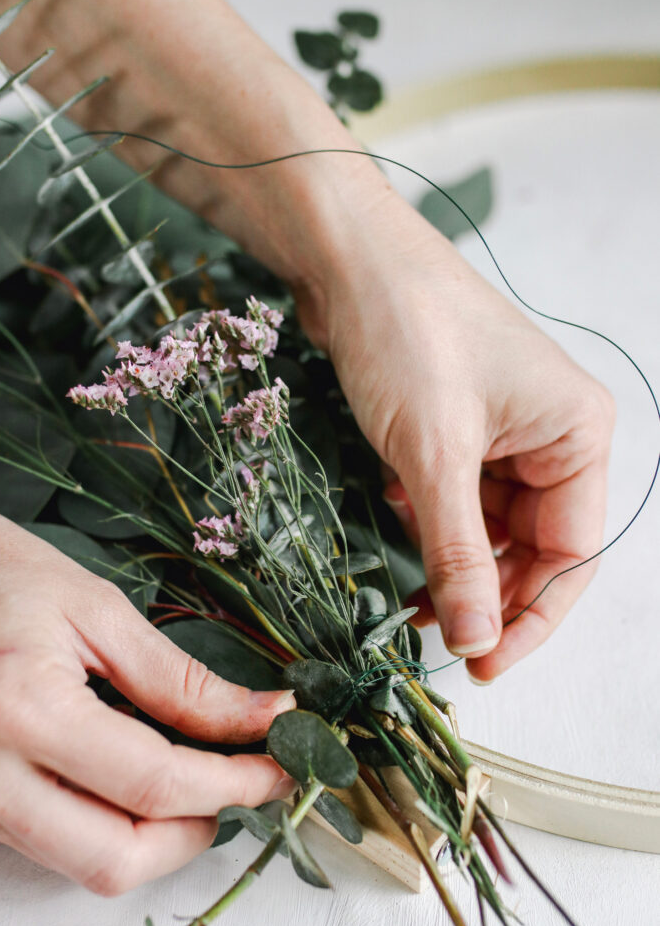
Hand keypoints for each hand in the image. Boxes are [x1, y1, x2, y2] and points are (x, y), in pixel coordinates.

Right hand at [0, 509, 295, 893]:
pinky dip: (113, 826)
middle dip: (198, 833)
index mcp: (23, 709)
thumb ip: (181, 679)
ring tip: (200, 782)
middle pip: (117, 858)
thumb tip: (262, 718)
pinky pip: (56, 846)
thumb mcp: (98, 610)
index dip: (233, 785)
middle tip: (243, 785)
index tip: (280, 770)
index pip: (154, 784)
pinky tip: (138, 780)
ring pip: (86, 866)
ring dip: (160, 838)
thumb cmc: (0, 578)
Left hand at [300, 197, 614, 680]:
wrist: (348, 260)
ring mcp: (504, 433)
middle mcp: (552, 437)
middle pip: (532, 549)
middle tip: (435, 638)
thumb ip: (457, 553)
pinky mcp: (459, 429)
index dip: (530, 619)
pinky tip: (398, 516)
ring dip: (448, 560)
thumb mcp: (433, 453)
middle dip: (483, 592)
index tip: (482, 665)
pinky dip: (428, 522)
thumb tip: (477, 640)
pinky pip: (456, 500)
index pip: (573, 555)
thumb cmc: (406, 332)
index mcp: (577, 435)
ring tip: (408, 592)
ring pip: (488, 529)